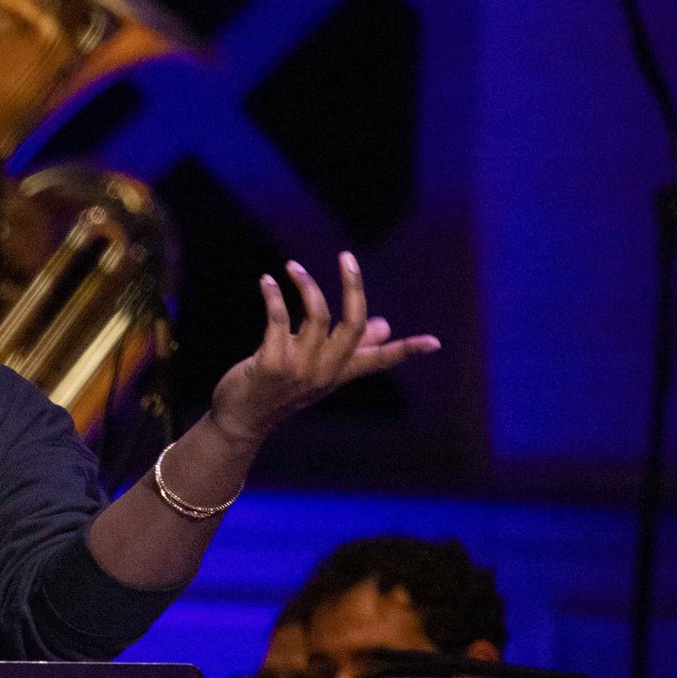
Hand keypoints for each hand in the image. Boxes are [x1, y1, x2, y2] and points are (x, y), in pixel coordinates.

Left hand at [207, 254, 437, 449]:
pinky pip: (279, 320)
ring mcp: (299, 369)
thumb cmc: (277, 390)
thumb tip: (385, 325)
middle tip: (347, 257)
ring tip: (292, 267)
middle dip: (353, 287)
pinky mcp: (272, 364)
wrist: (241, 420)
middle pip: (353, 324)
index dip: (407, 349)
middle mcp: (325, 371)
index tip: (435, 342)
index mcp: (339, 372)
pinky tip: (267, 281)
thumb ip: (349, 347)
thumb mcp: (317, 371)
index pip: (381, 360)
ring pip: (318, 315)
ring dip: (306, 285)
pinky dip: (274, 297)